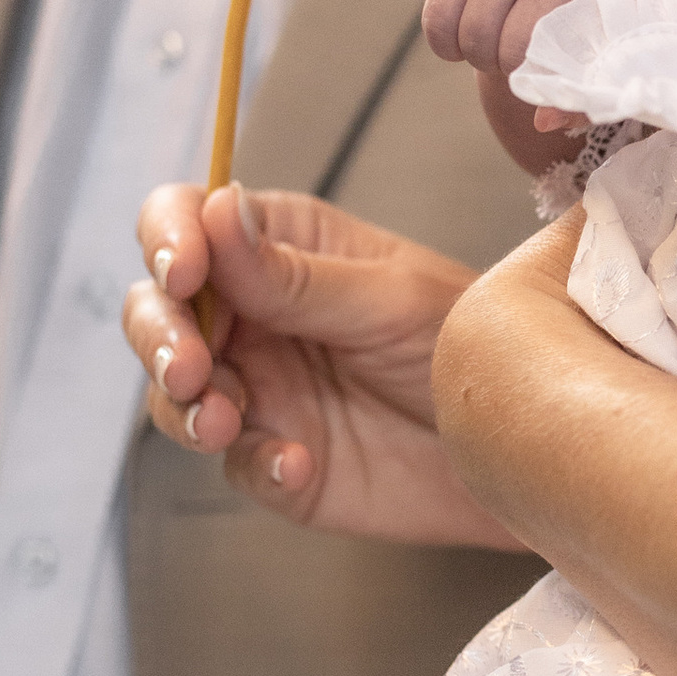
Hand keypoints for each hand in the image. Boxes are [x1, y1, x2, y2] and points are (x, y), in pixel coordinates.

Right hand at [126, 183, 525, 546]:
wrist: (519, 444)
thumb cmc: (471, 342)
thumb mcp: (391, 299)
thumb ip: (297, 274)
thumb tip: (217, 211)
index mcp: (280, 247)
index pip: (187, 221)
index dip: (168, 239)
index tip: (184, 273)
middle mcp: (254, 315)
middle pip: (157, 309)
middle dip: (157, 335)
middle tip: (189, 367)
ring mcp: (258, 389)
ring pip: (173, 394)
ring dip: (185, 407)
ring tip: (223, 422)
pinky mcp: (274, 458)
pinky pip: (235, 464)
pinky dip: (254, 463)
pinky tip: (295, 464)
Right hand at [422, 0, 620, 173]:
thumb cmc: (579, 22)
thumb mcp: (592, 55)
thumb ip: (578, 99)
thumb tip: (542, 122)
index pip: (538, 55)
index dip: (534, 76)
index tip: (545, 70)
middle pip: (500, 50)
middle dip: (505, 66)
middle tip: (521, 56)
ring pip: (468, 37)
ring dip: (479, 56)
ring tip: (500, 43)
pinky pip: (436, 21)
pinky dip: (445, 44)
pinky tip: (468, 37)